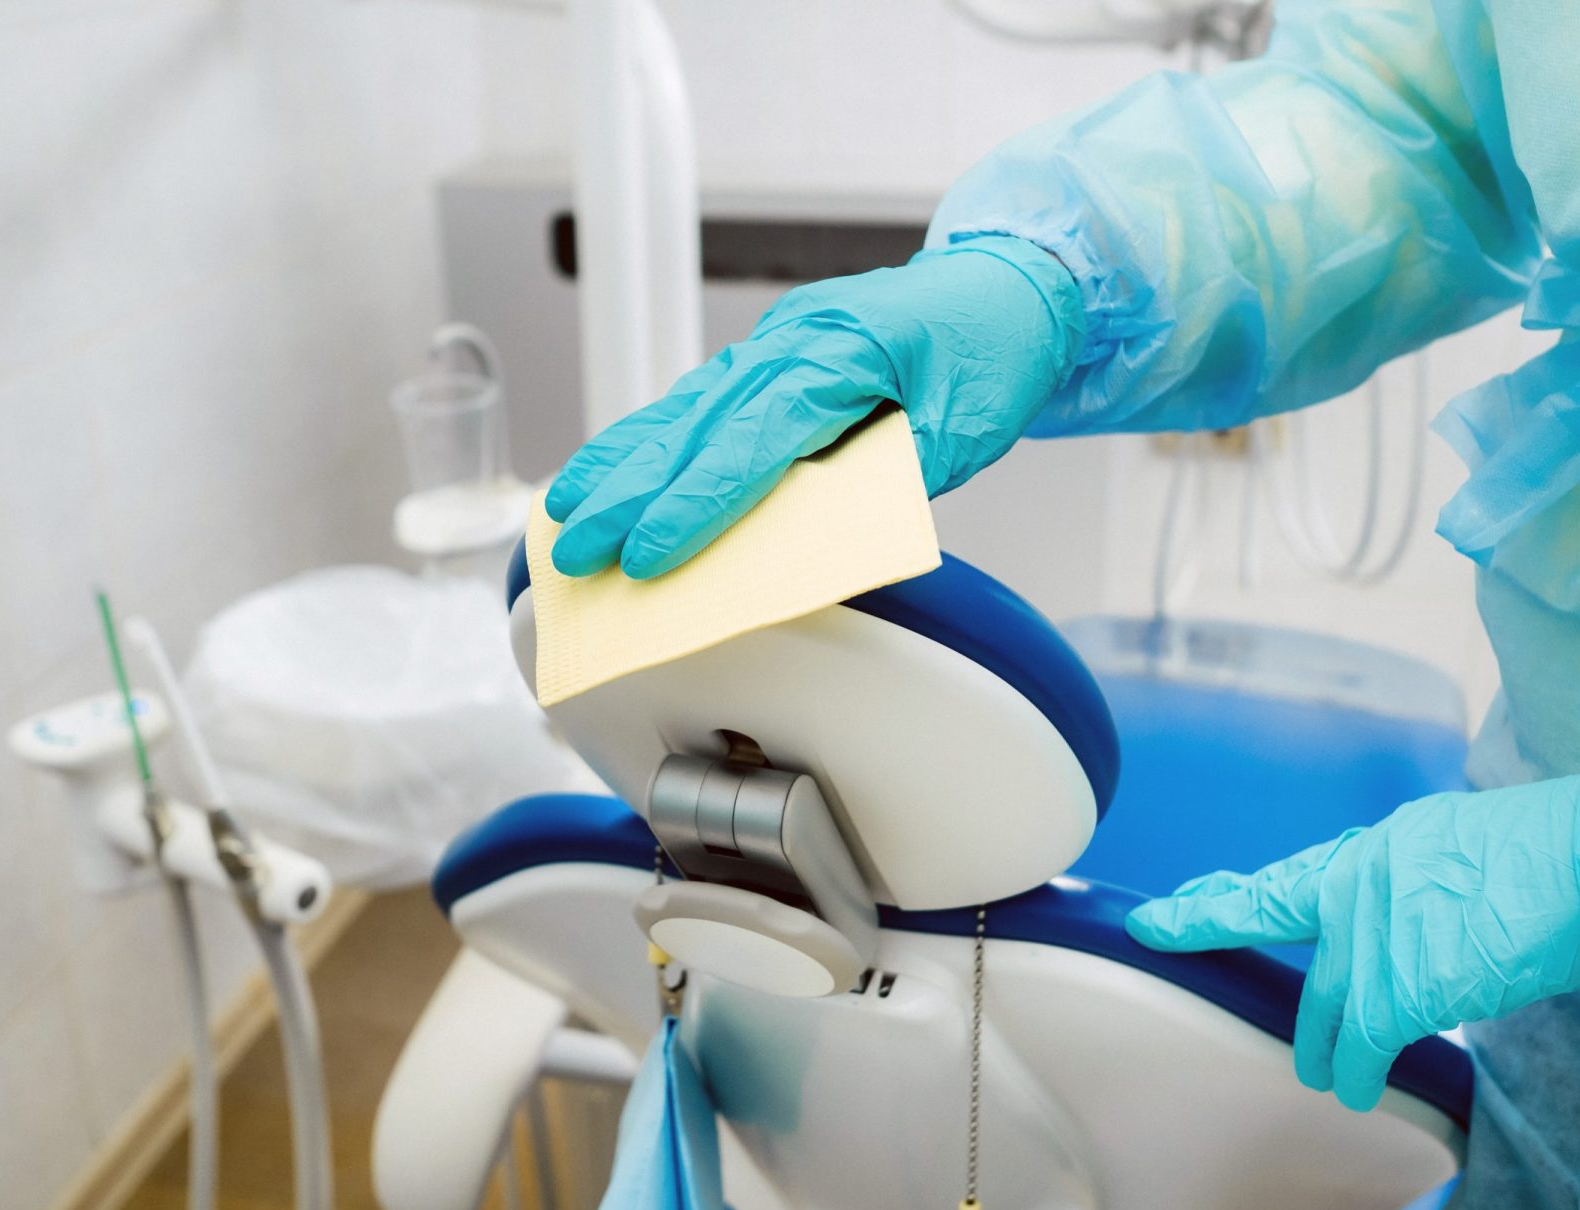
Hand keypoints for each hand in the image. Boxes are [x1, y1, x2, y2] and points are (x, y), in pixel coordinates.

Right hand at [544, 235, 1083, 577]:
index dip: (694, 506)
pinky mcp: (771, 356)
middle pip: (697, 426)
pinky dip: (651, 440)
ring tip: (566, 511)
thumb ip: (886, 483)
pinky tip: (610, 470)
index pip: (753, 443)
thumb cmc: (995, 351)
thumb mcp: (963, 431)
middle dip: (630, 495)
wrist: (1014, 284)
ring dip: (621, 465)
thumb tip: (814, 542)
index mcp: (842, 351)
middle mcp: (794, 339)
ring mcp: (776, 342)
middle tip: (576, 550)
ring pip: (684, 409)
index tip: (646, 555)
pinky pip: (700, 401)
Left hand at [1126, 759, 1579, 1110]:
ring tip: (1324, 1073)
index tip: (1161, 910)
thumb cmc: (1547, 855)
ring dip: (1322, 1046)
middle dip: (1216, 930)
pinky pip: (1360, 1046)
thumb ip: (1409, 876)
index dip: (1217, 899)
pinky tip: (1356, 1087)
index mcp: (1372, 851)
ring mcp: (1368, 938)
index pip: (1279, 879)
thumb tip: (1403, 905)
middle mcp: (1355, 886)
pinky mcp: (1396, 991)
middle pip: (1270, 921)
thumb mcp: (1455, 842)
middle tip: (1171, 935)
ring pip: (1323, 1006)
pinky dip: (1358, 1072)